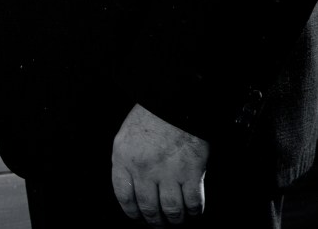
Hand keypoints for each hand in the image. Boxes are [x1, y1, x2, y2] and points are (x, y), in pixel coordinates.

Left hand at [110, 103, 207, 222]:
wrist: (175, 102)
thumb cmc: (150, 118)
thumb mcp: (125, 138)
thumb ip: (125, 164)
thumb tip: (130, 190)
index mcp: (124, 159)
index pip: (124, 197)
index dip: (132, 213)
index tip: (138, 219)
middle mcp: (144, 169)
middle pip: (148, 208)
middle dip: (154, 222)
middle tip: (159, 224)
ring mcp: (168, 172)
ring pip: (171, 210)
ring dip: (174, 221)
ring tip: (176, 221)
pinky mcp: (191, 172)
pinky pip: (193, 203)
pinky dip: (194, 212)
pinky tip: (192, 212)